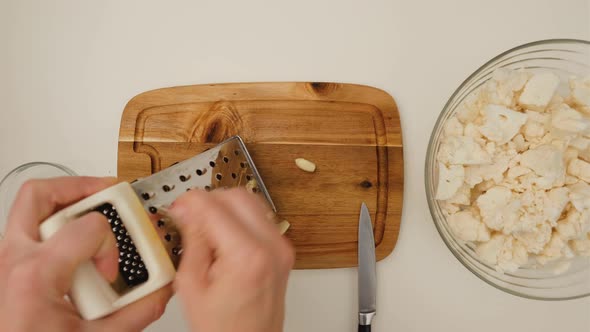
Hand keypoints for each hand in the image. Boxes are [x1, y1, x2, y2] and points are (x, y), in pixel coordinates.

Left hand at [0, 177, 171, 331]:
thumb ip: (136, 312)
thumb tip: (162, 290)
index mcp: (35, 275)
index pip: (88, 227)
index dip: (112, 242)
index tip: (115, 268)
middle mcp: (12, 260)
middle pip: (40, 195)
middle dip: (81, 188)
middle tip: (108, 195)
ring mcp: (4, 262)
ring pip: (29, 208)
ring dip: (65, 206)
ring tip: (91, 215)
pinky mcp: (6, 269)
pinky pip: (29, 232)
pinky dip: (55, 229)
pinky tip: (74, 247)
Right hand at [170, 188, 294, 331]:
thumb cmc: (224, 328)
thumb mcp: (192, 286)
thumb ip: (192, 241)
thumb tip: (187, 211)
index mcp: (247, 255)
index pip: (214, 205)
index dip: (189, 201)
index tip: (177, 207)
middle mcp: (271, 246)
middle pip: (236, 195)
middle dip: (208, 200)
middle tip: (188, 216)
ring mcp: (281, 247)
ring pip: (251, 200)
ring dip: (224, 206)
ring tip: (204, 226)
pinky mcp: (282, 250)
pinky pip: (260, 217)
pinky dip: (239, 217)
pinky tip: (222, 234)